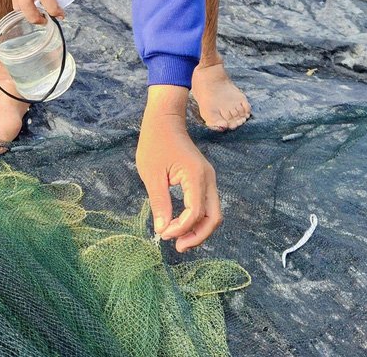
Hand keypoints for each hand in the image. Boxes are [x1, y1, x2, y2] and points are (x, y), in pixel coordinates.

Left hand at [136, 85, 221, 252]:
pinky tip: (182, 226)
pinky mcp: (204, 179)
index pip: (195, 213)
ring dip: (199, 230)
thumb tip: (162, 230)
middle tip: (178, 247)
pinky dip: (198, 219)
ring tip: (179, 241)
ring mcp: (209, 178)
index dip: (180, 229)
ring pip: (213, 213)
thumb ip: (159, 203)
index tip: (162, 234)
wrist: (165, 119)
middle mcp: (208, 178)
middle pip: (213, 218)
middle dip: (198, 236)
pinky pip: (207, 205)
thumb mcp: (152, 174)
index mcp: (196, 176)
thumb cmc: (155, 143)